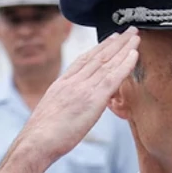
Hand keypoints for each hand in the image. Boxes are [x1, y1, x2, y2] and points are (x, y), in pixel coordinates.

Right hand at [24, 27, 139, 160]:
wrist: (36, 142)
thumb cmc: (41, 136)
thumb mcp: (51, 112)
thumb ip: (64, 104)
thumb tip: (70, 108)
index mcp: (61, 84)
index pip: (83, 60)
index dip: (99, 48)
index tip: (110, 39)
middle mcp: (72, 81)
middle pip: (97, 56)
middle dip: (114, 42)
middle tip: (128, 30)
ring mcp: (83, 89)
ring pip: (107, 62)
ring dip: (123, 47)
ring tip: (135, 35)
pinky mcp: (93, 99)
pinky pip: (113, 78)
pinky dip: (125, 64)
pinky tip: (134, 54)